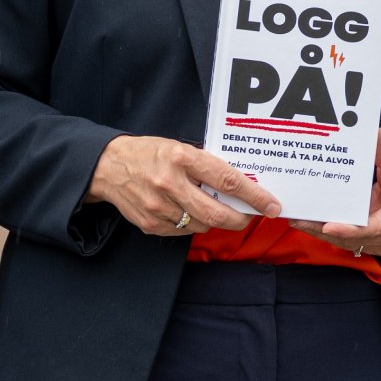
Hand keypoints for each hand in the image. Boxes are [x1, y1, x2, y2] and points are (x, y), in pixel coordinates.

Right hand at [86, 135, 281, 235]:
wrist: (108, 167)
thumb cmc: (149, 153)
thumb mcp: (180, 148)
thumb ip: (207, 165)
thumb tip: (240, 185)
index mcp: (181, 158)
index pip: (227, 181)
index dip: (254, 196)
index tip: (272, 205)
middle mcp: (170, 183)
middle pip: (217, 214)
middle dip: (240, 219)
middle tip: (249, 216)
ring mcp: (158, 207)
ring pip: (201, 225)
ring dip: (213, 220)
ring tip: (208, 206)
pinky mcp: (150, 224)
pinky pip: (183, 232)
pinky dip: (191, 224)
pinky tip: (185, 210)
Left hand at [288, 130, 380, 258]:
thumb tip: (377, 135)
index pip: (374, 227)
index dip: (350, 229)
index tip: (328, 226)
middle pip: (355, 238)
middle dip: (325, 231)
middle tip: (300, 220)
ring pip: (348, 242)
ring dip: (322, 234)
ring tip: (298, 221)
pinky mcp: (371, 241)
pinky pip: (347, 241)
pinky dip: (327, 233)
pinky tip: (308, 223)